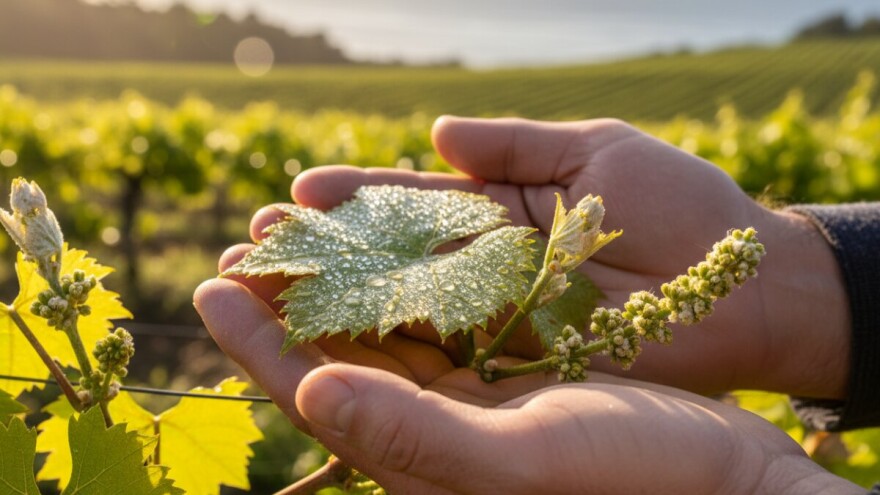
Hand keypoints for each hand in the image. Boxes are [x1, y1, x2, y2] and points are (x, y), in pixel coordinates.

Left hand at [194, 282, 860, 494]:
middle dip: (286, 305)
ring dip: (338, 287)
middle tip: (240, 247)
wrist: (725, 477)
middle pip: (338, 359)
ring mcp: (472, 403)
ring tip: (297, 236)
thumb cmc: (632, 476)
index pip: (314, 395)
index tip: (211, 284)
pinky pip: (440, 323)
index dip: (256, 343)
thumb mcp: (516, 459)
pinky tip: (390, 249)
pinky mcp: (511, 377)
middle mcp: (433, 434)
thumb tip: (306, 391)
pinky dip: (406, 284)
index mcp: (418, 463)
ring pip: (383, 337)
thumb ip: (410, 435)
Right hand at [279, 116, 848, 398]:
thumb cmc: (685, 211)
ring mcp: (498, 320)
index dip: (357, 198)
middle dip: (326, 250)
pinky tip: (327, 338)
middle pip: (393, 258)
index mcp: (505, 211)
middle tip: (255, 242)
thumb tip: (434, 133)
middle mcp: (489, 268)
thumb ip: (516, 145)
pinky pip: (444, 353)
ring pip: (403, 307)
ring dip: (336, 299)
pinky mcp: (516, 366)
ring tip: (266, 285)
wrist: (751, 288)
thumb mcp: (599, 153)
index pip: (415, 203)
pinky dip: (387, 346)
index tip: (297, 192)